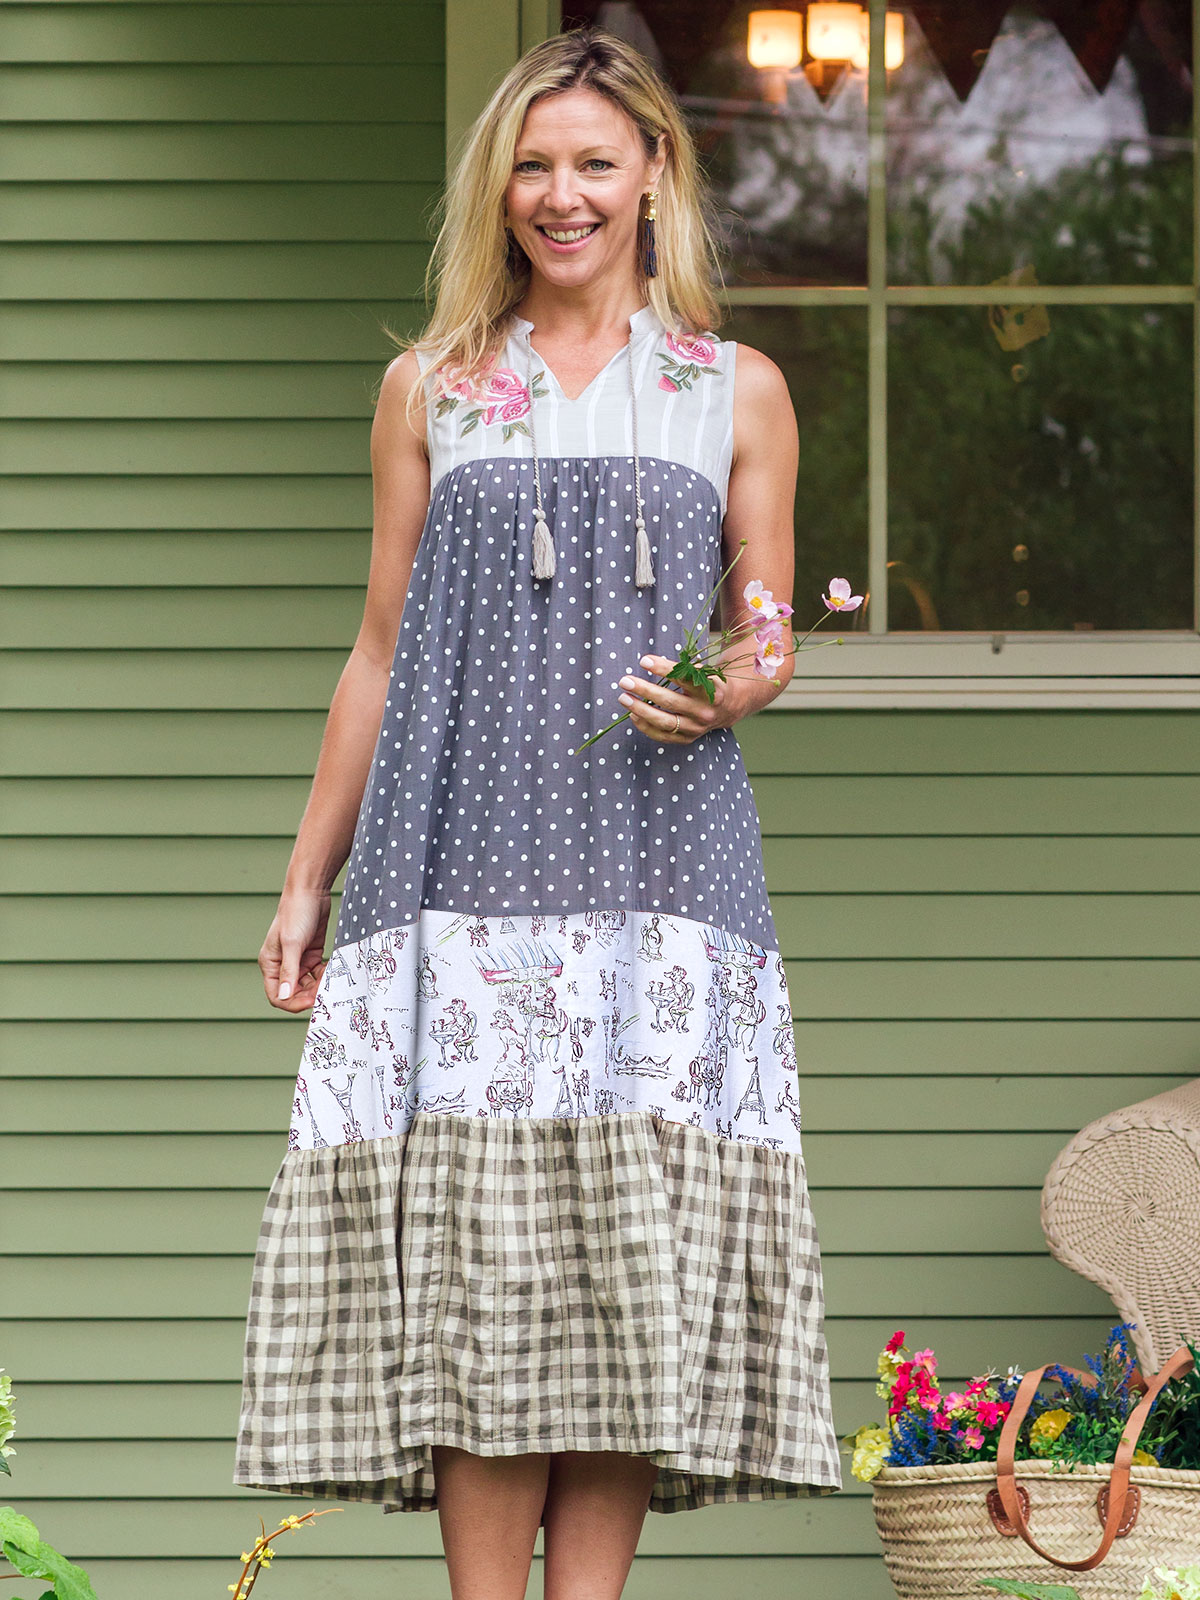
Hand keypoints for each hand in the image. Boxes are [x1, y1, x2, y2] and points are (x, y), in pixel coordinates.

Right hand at [259, 886, 331, 1012]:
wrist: (311, 891)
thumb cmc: (296, 913)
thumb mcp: (292, 944)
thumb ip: (289, 971)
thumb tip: (284, 997)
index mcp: (270, 964)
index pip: (276, 996)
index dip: (292, 1003)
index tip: (311, 1001)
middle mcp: (282, 964)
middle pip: (294, 992)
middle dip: (309, 994)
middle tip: (325, 991)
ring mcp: (298, 959)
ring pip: (308, 984)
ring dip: (319, 986)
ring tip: (330, 979)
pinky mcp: (312, 953)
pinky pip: (318, 974)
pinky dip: (325, 975)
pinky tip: (332, 971)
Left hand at [617, 653, 740, 743]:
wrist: (729, 707)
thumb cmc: (708, 683)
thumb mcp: (704, 670)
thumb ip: (684, 665)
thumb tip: (654, 661)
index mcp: (710, 690)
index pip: (684, 679)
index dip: (663, 669)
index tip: (644, 660)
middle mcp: (704, 711)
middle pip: (670, 701)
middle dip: (645, 690)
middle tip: (625, 680)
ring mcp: (695, 728)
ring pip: (664, 721)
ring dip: (640, 710)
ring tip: (623, 698)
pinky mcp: (687, 739)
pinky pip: (663, 736)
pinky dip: (645, 726)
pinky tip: (633, 714)